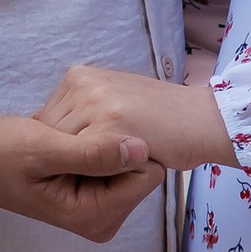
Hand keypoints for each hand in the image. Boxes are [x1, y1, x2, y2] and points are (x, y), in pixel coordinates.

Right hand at [0, 111, 165, 242]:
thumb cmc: (0, 154)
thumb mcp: (43, 150)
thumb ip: (92, 153)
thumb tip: (141, 149)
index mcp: (94, 216)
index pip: (147, 173)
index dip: (125, 145)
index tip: (90, 133)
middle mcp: (102, 218)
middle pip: (142, 170)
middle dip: (115, 146)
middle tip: (72, 137)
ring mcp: (99, 206)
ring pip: (130, 162)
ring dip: (104, 143)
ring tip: (67, 139)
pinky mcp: (95, 191)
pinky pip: (116, 161)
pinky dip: (97, 145)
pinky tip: (70, 140)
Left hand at [37, 61, 235, 171]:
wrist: (202, 120)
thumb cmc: (159, 118)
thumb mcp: (114, 102)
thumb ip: (83, 113)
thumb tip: (49, 131)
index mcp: (79, 76)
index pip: (47, 123)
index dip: (61, 149)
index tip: (81, 162)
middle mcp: (82, 83)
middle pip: (51, 135)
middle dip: (68, 159)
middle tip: (96, 171)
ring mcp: (95, 101)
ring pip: (65, 150)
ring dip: (80, 170)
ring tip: (110, 172)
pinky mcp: (110, 122)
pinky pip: (86, 160)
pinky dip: (96, 175)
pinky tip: (118, 174)